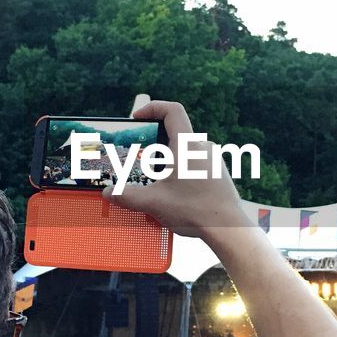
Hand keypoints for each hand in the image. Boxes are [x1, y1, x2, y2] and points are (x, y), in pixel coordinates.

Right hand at [104, 100, 248, 244]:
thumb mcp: (153, 203)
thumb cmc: (194, 211)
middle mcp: (203, 147)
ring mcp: (214, 159)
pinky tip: (175, 192)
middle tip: (140, 158)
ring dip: (168, 160)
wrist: (228, 228)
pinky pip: (196, 163)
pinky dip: (182, 171)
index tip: (137, 118)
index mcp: (187, 145)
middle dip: (154, 144)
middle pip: (175, 134)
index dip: (153, 107)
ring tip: (156, 181)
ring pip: (185, 151)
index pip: (172, 111)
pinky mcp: (219, 173)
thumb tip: (107, 192)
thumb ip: (126, 195)